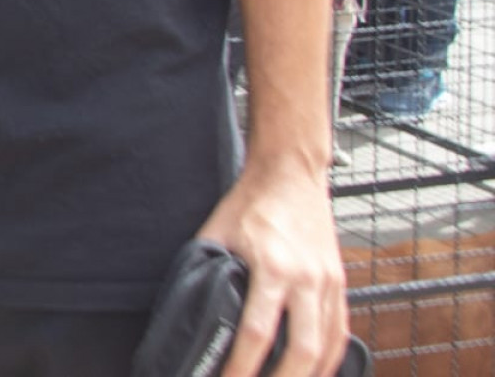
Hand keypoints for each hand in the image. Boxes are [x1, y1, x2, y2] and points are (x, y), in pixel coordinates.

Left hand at [196, 163, 347, 376]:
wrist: (292, 173)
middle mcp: (307, 280)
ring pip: (326, 348)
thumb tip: (188, 302)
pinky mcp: (341, 284)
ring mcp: (330, 284)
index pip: (257, 332)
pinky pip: (340, 333)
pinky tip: (315, 374)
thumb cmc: (252, 201)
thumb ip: (206, 267)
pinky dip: (329, 360)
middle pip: (301, 351)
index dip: (242, 366)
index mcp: (272, 267)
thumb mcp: (218, 231)